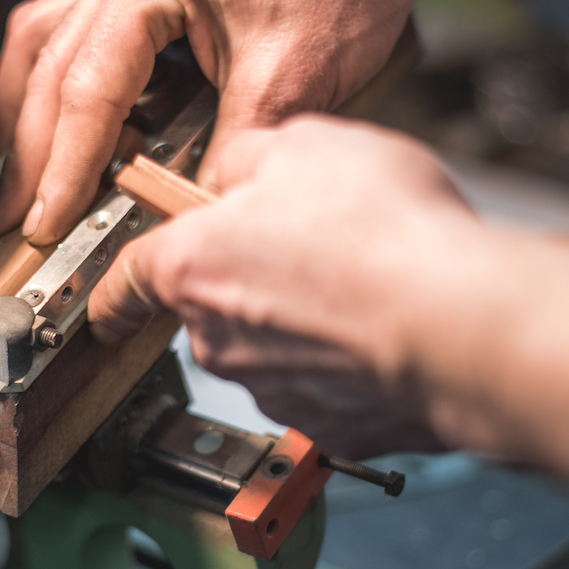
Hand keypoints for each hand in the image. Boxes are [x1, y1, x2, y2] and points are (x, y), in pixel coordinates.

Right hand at [0, 0, 428, 245]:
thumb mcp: (294, 68)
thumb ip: (235, 144)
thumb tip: (200, 208)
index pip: (85, 94)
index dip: (61, 170)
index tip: (43, 224)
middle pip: (47, 68)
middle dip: (27, 151)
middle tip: (9, 217)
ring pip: (47, 40)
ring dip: (31, 110)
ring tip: (24, 171)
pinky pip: (81, 26)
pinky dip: (67, 76)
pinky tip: (75, 115)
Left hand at [89, 115, 477, 457]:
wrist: (461, 324)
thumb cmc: (385, 236)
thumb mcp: (306, 144)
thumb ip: (251, 156)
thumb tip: (239, 170)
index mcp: (193, 266)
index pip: (124, 283)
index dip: (113, 289)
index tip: (106, 302)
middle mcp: (220, 339)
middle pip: (213, 304)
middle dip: (251, 275)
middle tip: (310, 238)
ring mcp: (274, 389)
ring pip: (272, 346)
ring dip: (306, 317)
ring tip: (368, 276)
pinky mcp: (331, 424)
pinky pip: (327, 383)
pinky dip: (349, 358)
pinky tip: (390, 320)